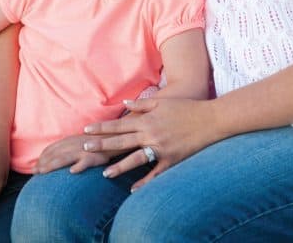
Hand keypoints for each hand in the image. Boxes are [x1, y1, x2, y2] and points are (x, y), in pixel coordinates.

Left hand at [34, 134, 113, 174]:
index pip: (51, 149)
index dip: (41, 158)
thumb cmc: (93, 143)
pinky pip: (86, 161)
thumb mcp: (77, 143)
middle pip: (55, 154)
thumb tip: (49, 160)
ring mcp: (84, 150)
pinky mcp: (95, 156)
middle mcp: (74, 144)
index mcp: (69, 141)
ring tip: (43, 171)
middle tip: (34, 172)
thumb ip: (65, 149)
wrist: (112, 138)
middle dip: (43, 163)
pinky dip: (79, 166)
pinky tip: (72, 171)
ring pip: (66, 157)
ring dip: (53, 164)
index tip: (34, 168)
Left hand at [84, 97, 214, 189]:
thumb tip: (125, 104)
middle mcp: (151, 134)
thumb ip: (142, 103)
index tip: (86, 130)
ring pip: (136, 159)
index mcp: (148, 119)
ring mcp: (161, 148)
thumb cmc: (185, 108)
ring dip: (119, 166)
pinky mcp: (172, 160)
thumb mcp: (163, 102)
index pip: (119, 124)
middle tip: (84, 149)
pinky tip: (133, 190)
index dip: (102, 128)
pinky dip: (144, 182)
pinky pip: (155, 173)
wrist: (209, 119)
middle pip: (122, 141)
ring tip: (104, 173)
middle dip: (102, 145)